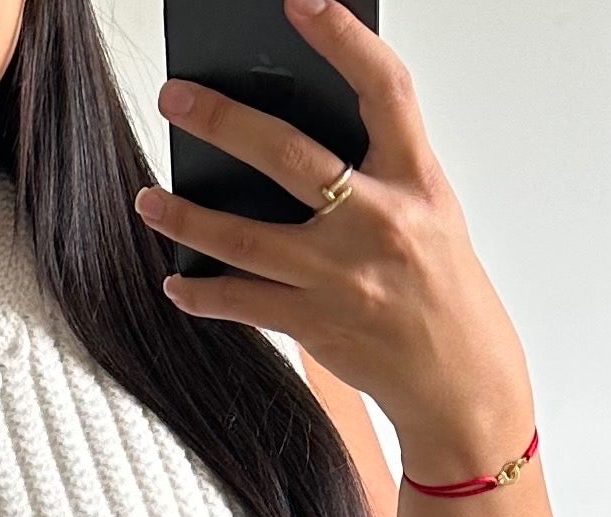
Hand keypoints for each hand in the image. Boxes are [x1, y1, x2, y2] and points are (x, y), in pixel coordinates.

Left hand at [135, 0, 535, 484]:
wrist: (462, 384)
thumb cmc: (440, 289)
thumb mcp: (429, 212)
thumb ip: (374, 170)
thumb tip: (289, 138)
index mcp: (417, 180)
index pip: (383, 89)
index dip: (342, 38)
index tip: (300, 1)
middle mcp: (380, 224)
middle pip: (291, 158)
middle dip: (225, 122)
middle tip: (176, 97)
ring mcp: (344, 279)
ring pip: (249, 239)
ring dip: (189, 218)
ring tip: (148, 200)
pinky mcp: (318, 327)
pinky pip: (246, 303)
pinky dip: (205, 293)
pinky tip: (177, 280)